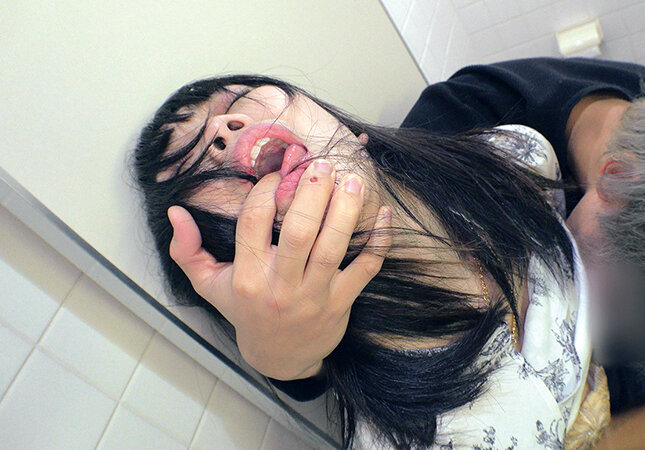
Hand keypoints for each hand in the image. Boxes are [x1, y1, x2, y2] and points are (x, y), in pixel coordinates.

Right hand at [167, 159, 390, 379]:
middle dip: (312, 193)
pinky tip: (382, 214)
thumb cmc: (245, 310)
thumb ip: (187, 250)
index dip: (266, 190)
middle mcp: (281, 285)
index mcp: (248, 276)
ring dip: (345, 210)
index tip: (278, 171)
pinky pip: (366, 268)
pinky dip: (377, 241)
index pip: (253, 223)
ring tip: (352, 180)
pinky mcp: (342, 302)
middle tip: (322, 164)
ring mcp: (314, 295)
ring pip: (332, 247)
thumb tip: (175, 212)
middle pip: (298, 232)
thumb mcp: (209, 285)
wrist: (280, 357)